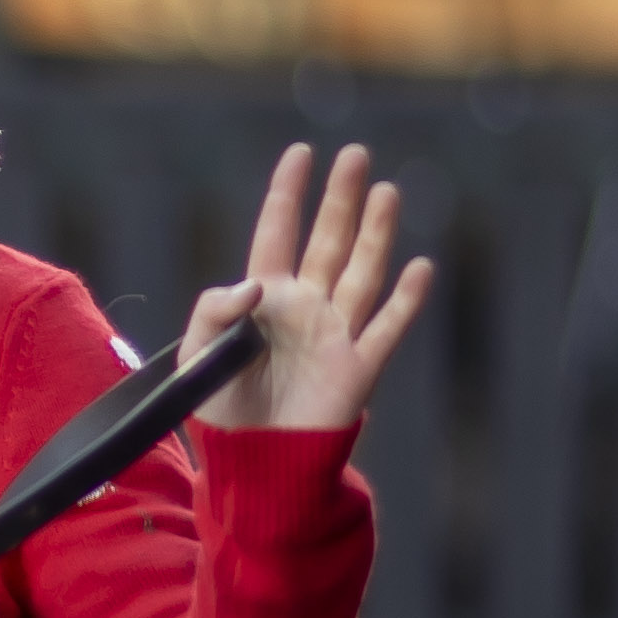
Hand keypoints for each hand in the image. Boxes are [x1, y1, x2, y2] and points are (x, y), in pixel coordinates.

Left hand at [182, 143, 434, 430]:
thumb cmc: (220, 410)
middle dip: (341, 199)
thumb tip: (256, 283)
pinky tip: (420, 268)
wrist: (254, 462)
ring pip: (362, 272)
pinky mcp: (357, 367)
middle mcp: (305, 307)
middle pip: (328, 241)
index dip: (287, 194)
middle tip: (355, 155)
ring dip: (376, 233)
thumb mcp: (197, 356)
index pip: (276, 234)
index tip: (300, 154)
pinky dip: (406, 300)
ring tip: (385, 191)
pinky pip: (386, 328)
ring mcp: (335, 334)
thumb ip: (214, 311)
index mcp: (264, 300)